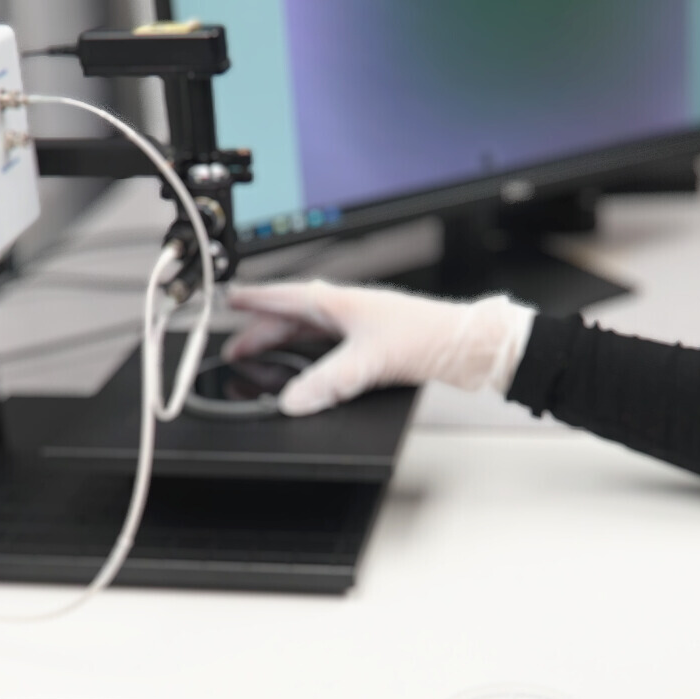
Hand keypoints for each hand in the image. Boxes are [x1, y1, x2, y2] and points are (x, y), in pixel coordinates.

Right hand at [221, 281, 533, 416]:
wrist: (469, 346)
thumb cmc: (430, 334)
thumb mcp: (370, 360)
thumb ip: (329, 382)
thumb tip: (295, 401)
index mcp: (340, 302)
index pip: (285, 296)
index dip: (256, 299)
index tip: (230, 299)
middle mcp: (348, 311)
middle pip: (293, 319)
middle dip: (262, 331)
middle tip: (236, 347)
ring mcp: (362, 328)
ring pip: (311, 334)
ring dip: (285, 345)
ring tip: (262, 359)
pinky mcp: (376, 347)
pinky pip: (330, 351)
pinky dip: (312, 361)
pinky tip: (310, 375)